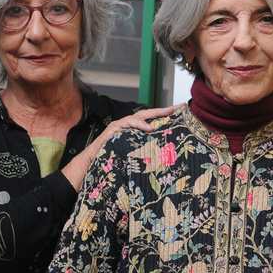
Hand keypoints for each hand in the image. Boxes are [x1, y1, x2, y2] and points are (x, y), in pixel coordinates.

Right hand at [62, 107, 176, 189]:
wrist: (91, 165)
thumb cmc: (111, 163)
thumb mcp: (132, 157)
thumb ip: (143, 153)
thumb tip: (163, 158)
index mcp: (134, 132)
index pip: (152, 122)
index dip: (166, 117)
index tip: (181, 114)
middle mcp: (128, 126)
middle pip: (149, 115)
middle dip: (165, 110)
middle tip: (180, 107)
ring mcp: (120, 126)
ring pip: (140, 116)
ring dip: (154, 114)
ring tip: (168, 112)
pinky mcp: (113, 129)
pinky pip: (127, 123)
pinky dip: (138, 124)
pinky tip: (148, 127)